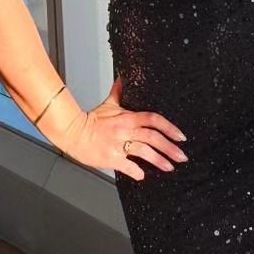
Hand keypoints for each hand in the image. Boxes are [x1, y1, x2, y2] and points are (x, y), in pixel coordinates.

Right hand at [42, 77, 186, 179]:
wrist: (71, 132)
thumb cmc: (90, 120)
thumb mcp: (108, 104)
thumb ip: (120, 93)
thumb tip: (124, 78)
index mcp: (127, 118)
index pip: (153, 119)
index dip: (169, 128)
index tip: (181, 136)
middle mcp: (125, 131)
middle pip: (153, 137)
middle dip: (170, 148)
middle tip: (182, 156)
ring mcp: (117, 145)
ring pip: (144, 152)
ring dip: (159, 161)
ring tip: (169, 167)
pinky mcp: (110, 158)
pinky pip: (128, 166)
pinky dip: (137, 172)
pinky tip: (143, 175)